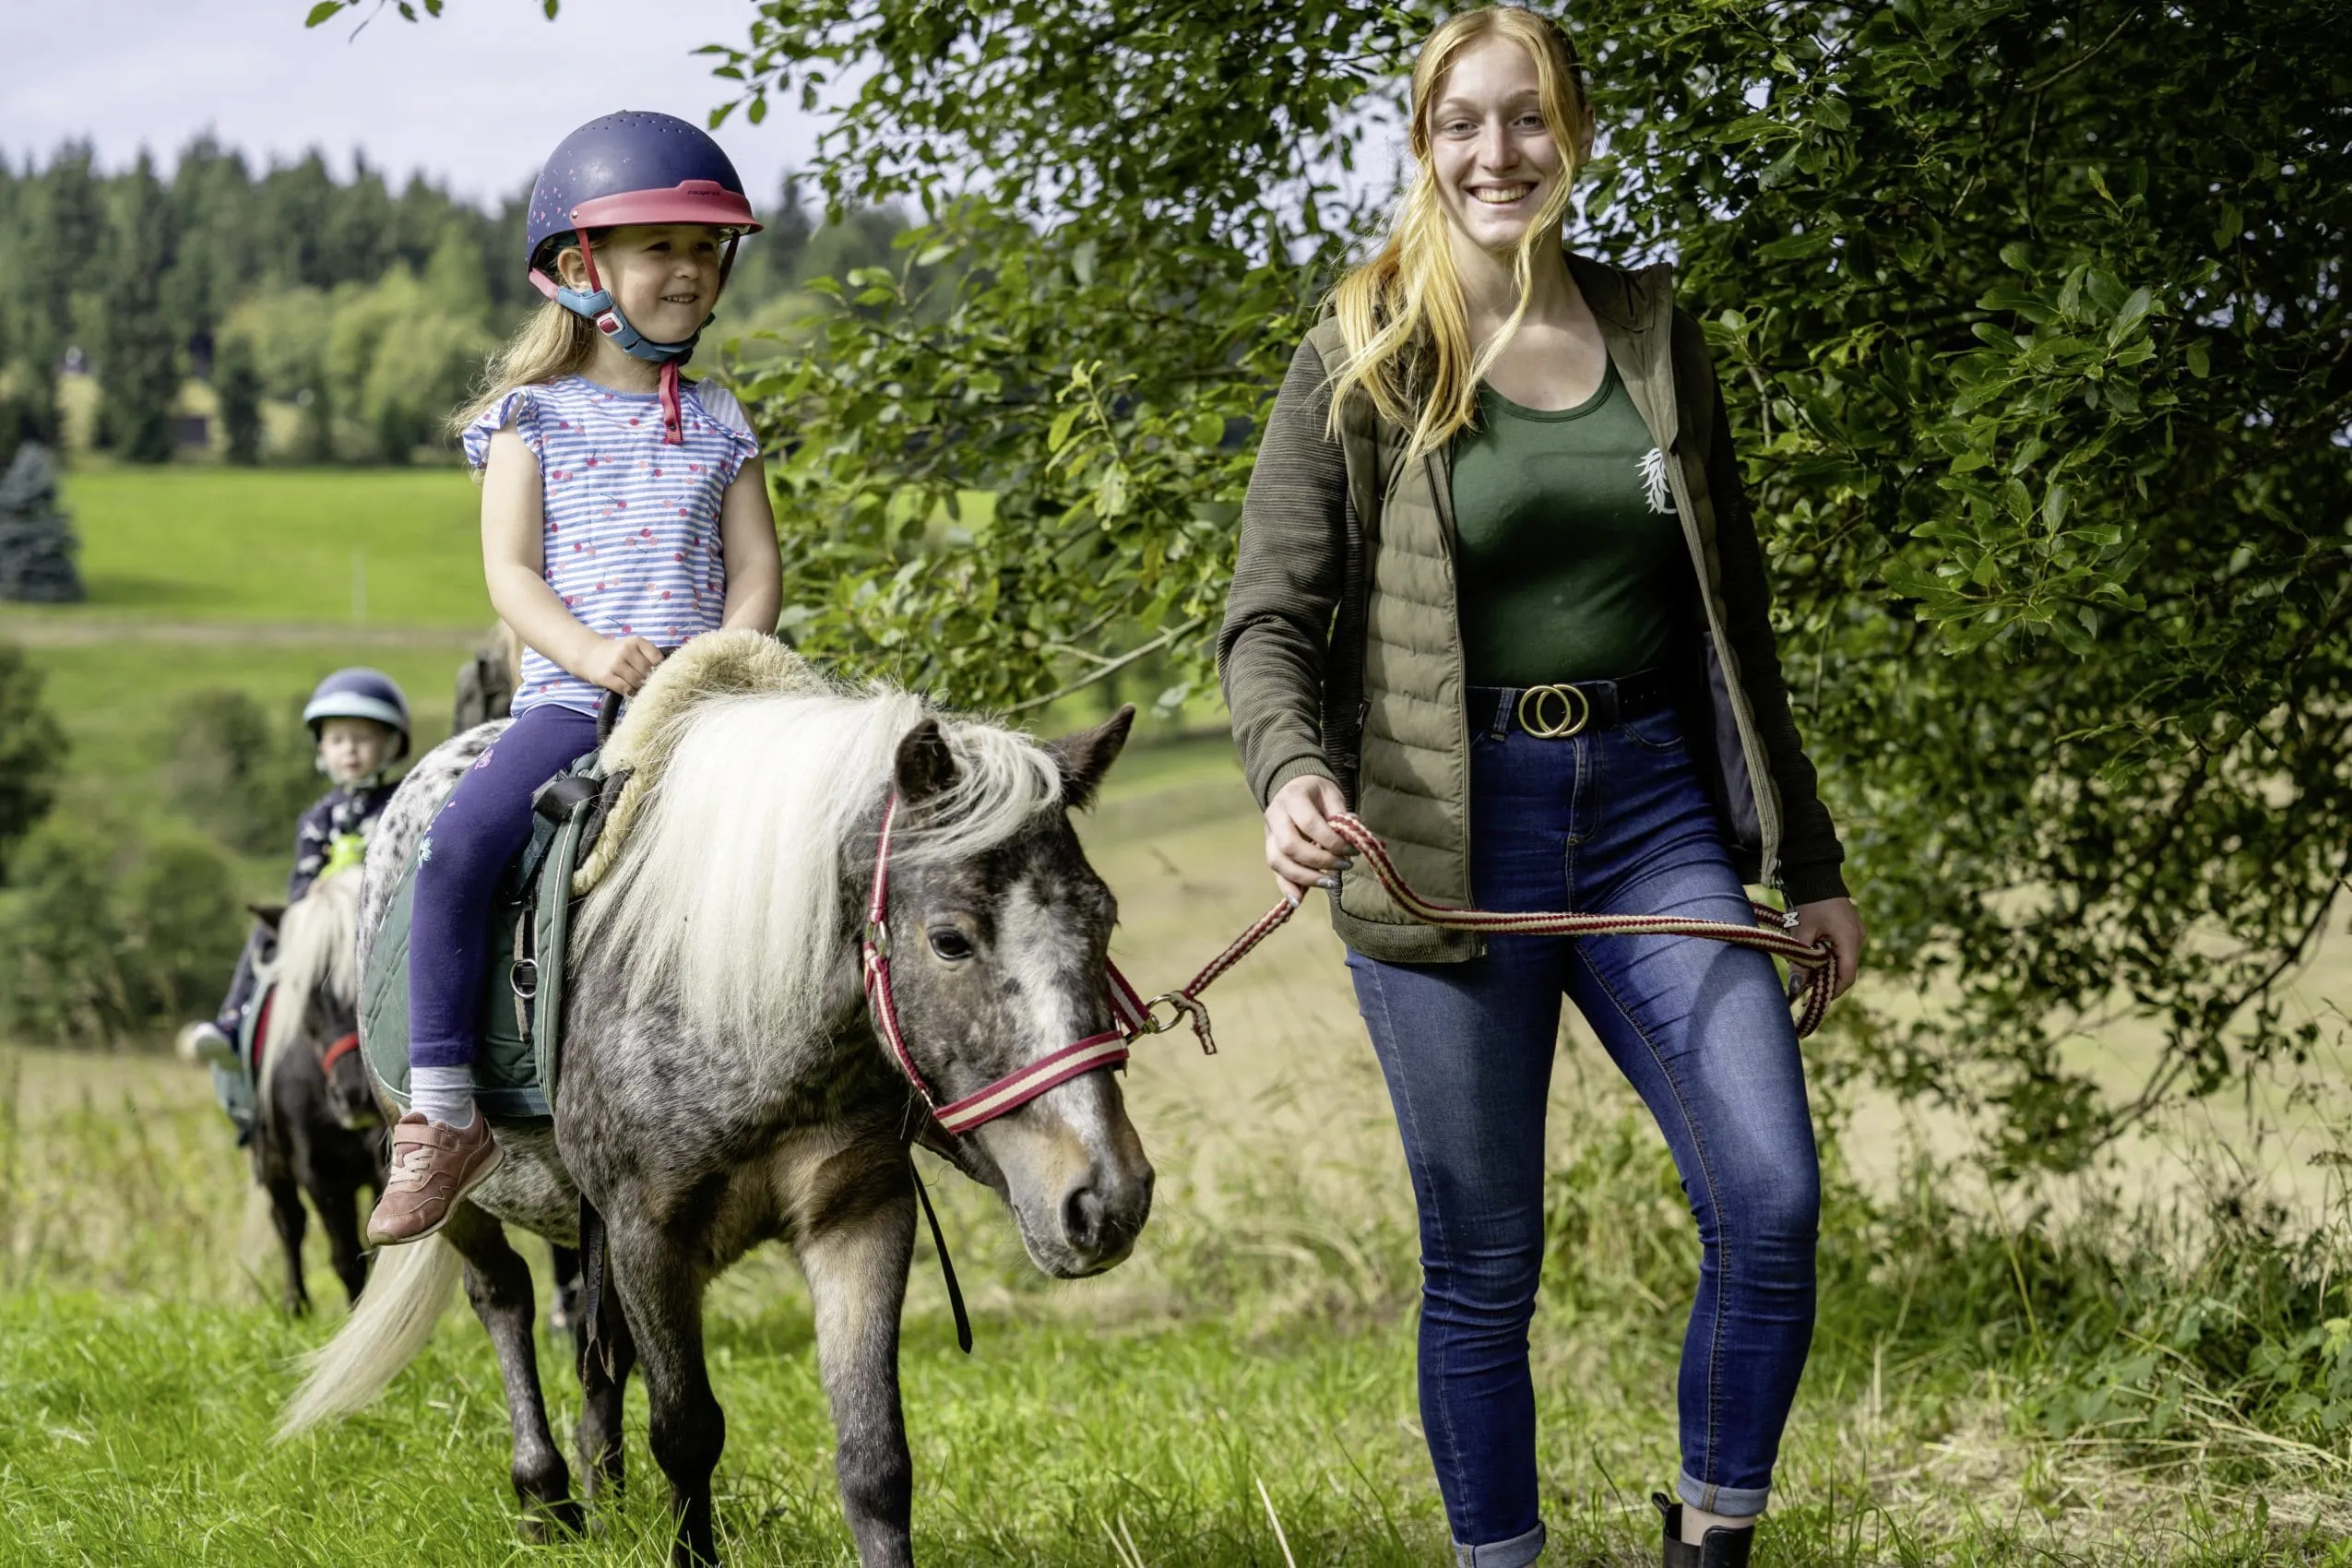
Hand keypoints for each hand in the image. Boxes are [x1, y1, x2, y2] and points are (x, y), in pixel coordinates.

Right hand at [581, 635, 662, 695]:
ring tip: (638, 687)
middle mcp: (625, 650)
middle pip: (648, 672)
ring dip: (640, 688)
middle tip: (647, 683)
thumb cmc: (618, 653)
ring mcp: (615, 663)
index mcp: (636, 641)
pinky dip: (630, 693)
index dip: (659, 670)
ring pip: (637, 682)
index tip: (657, 674)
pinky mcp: (605, 677)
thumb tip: (668, 673)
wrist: (589, 654)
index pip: (657, 659)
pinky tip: (629, 690)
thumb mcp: (633, 647)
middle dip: (650, 680)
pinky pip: (625, 689)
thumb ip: (649, 656)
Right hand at [1262, 773, 1352, 905]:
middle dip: (1319, 862)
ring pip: (1278, 862)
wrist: (1293, 787)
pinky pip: (1275, 871)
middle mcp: (1275, 816)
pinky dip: (1286, 887)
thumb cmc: (1317, 793)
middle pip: (1290, 846)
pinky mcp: (1270, 849)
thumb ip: (1341, 816)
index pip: (1310, 825)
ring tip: (1329, 883)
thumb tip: (1354, 840)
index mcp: (1292, 798)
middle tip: (1343, 866)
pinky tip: (1298, 900)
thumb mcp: (1332, 795)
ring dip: (1304, 877)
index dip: (1332, 842)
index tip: (1352, 851)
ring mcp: (1268, 834)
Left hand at [1790, 895, 1864, 998]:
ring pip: (1844, 960)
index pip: (1847, 976)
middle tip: (1806, 985)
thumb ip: (1800, 960)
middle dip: (1827, 980)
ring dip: (1827, 968)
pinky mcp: (1853, 929)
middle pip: (1846, 970)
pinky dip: (1831, 956)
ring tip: (1807, 970)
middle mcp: (1859, 938)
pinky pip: (1844, 950)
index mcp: (1850, 939)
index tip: (1815, 998)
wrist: (1817, 877)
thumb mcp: (1801, 933)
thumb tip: (1796, 986)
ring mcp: (1858, 933)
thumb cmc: (1810, 903)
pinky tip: (1814, 955)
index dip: (1832, 990)